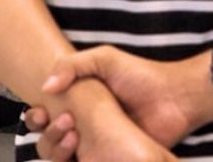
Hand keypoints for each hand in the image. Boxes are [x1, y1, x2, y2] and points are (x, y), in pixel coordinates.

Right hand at [39, 45, 211, 149]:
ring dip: (57, 151)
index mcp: (80, 104)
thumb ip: (74, 65)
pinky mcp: (109, 161)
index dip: (35, 118)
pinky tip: (78, 155)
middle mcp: (84, 126)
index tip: (40, 111)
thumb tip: (46, 87)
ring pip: (61, 159)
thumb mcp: (107, 60)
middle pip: (48, 141)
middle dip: (46, 135)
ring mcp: (96, 146)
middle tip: (66, 121)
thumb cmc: (143, 76)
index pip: (45, 117)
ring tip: (75, 135)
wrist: (177, 98)